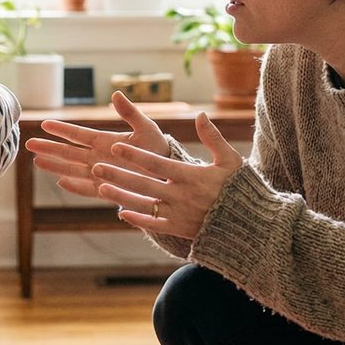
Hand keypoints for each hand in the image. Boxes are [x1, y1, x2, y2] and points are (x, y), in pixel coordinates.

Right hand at [27, 91, 169, 200]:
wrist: (169, 173)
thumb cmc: (158, 148)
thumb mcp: (146, 127)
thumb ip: (130, 113)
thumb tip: (116, 94)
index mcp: (105, 140)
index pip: (78, 134)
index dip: (61, 129)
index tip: (44, 124)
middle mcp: (98, 157)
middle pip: (68, 152)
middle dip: (49, 148)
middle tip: (28, 144)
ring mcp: (101, 174)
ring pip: (72, 169)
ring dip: (55, 166)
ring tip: (37, 161)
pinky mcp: (108, 189)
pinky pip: (88, 189)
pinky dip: (75, 186)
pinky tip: (60, 182)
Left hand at [93, 111, 242, 239]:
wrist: (248, 225)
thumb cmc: (238, 188)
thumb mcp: (230, 160)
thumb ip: (212, 138)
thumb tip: (200, 114)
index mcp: (191, 176)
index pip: (156, 163)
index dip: (135, 155)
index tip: (116, 146)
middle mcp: (180, 196)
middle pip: (143, 184)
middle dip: (118, 174)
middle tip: (96, 167)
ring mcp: (178, 214)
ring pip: (143, 204)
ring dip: (121, 196)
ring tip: (100, 188)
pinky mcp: (179, 229)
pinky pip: (154, 224)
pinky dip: (137, 219)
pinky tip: (121, 213)